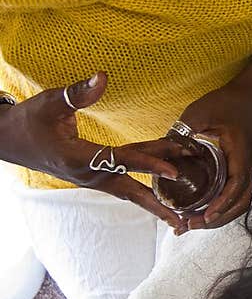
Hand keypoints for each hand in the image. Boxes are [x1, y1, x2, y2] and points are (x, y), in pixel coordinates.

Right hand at [0, 73, 189, 230]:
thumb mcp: (50, 102)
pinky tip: (161, 200)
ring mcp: (91, 180)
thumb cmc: (29, 120)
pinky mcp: (94, 178)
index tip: (174, 171)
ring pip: (129, 193)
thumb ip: (78, 92)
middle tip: (187, 213)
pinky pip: (124, 188)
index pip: (121, 160)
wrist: (10, 140)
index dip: (149, 163)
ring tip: (179, 222)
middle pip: (131, 188)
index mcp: (79, 158)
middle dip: (159, 199)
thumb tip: (102, 77)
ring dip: (154, 205)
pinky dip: (144, 194)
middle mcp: (88, 175)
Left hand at [172, 78, 251, 229]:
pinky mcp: (240, 171)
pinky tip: (200, 211)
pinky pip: (234, 196)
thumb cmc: (228, 103)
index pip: (236, 186)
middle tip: (189, 225)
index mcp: (240, 154)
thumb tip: (160, 149)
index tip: (205, 217)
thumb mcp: (201, 112)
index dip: (221, 204)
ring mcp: (246, 171)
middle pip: (240, 204)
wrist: (251, 98)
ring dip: (218, 218)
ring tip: (191, 224)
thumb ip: (183, 130)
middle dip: (216, 219)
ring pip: (238, 204)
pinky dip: (219, 208)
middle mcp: (247, 167)